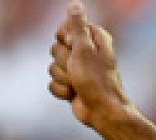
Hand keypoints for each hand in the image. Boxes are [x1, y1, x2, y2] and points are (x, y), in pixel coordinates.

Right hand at [49, 1, 127, 129]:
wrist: (103, 113)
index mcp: (93, 38)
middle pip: (55, 48)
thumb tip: (75, 5)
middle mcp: (85, 52)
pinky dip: (62, 90)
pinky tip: (74, 94)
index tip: (74, 47)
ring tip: (78, 84)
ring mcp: (76, 69)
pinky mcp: (70, 84)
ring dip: (63, 77)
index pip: (64, 28)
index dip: (65, 39)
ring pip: (52, 66)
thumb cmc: (97, 80)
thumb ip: (77, 26)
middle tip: (78, 70)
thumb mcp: (85, 49)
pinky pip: (53, 82)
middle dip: (64, 61)